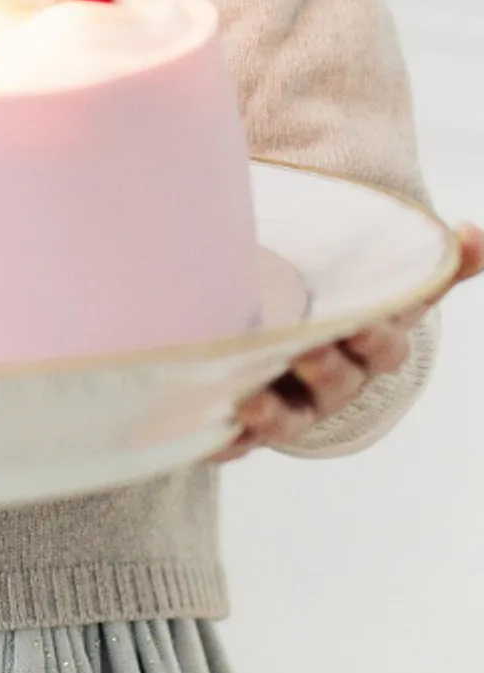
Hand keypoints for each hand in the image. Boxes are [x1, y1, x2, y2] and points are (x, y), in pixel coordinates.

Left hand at [217, 219, 482, 461]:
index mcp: (368, 348)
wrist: (301, 349)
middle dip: (326, 370)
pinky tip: (214, 441)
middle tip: (308, 353)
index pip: (383, 347)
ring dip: (275, 415)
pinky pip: (238, 442)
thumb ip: (431, 264)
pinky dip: (228, 444)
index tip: (361, 326)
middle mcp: (334, 381)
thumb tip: (470, 229)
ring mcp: (292, 405)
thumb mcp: (388, 287)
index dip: (375, 339)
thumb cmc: (348, 312)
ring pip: (288, 418)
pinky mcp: (248, 426)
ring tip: (253, 406)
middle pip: (336, 382)